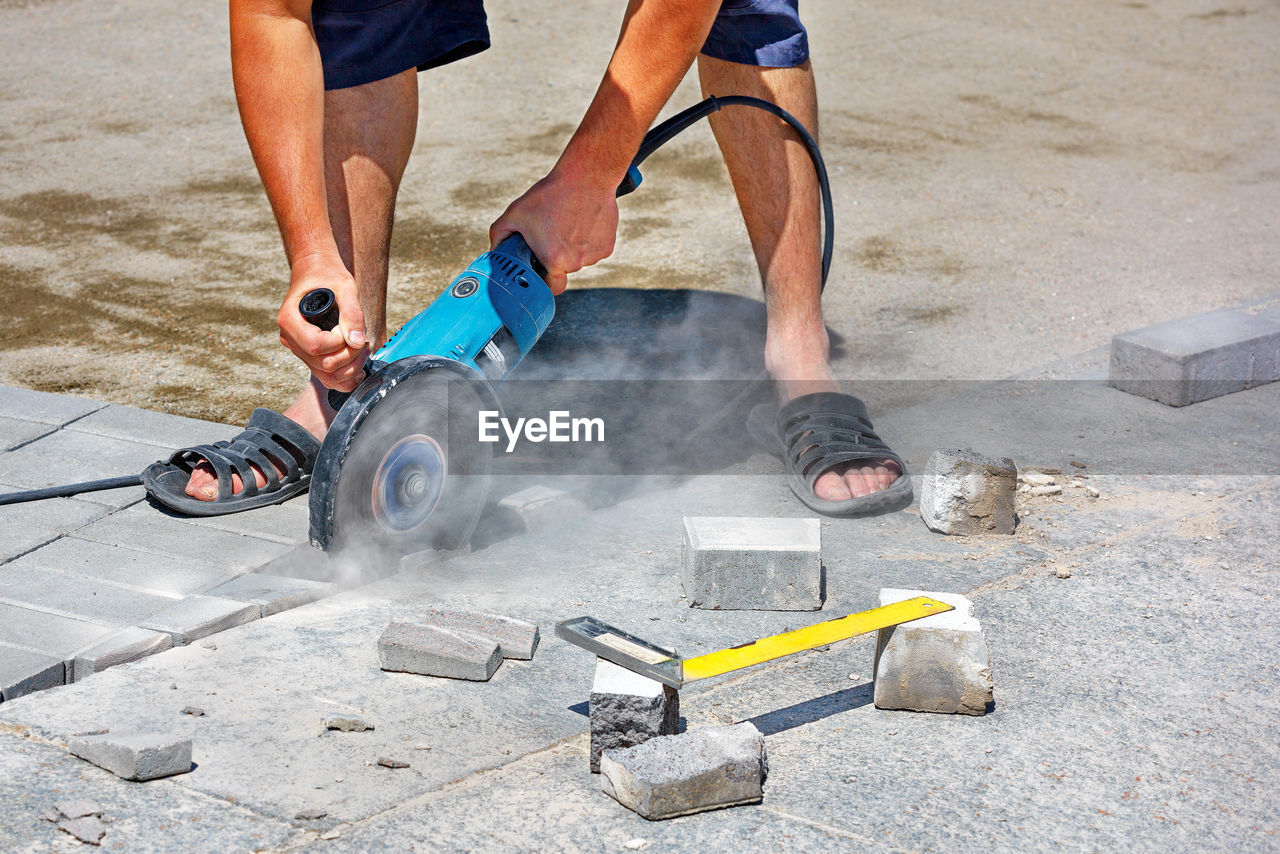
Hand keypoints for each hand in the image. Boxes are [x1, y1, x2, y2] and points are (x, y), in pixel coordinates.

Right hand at [276, 252, 368, 390]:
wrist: (316, 273)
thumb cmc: (327, 276)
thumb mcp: (345, 287)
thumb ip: (352, 313)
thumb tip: (358, 341)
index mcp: (290, 320)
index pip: (315, 345)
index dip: (339, 341)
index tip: (348, 327)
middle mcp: (290, 339)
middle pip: (323, 364)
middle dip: (350, 355)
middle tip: (363, 339)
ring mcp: (299, 350)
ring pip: (327, 376)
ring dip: (352, 366)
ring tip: (363, 347)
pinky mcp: (310, 357)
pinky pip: (328, 378)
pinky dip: (347, 376)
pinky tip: (358, 362)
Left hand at [489, 167, 618, 293]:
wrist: (587, 177)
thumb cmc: (550, 194)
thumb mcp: (515, 212)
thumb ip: (499, 235)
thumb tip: (494, 251)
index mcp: (555, 260)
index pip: (553, 288)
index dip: (546, 282)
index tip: (542, 271)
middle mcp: (577, 262)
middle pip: (565, 269)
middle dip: (557, 256)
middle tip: (552, 233)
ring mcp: (595, 255)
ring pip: (580, 259)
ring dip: (574, 247)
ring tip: (567, 222)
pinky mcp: (607, 246)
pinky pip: (594, 249)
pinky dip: (588, 240)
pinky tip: (582, 221)